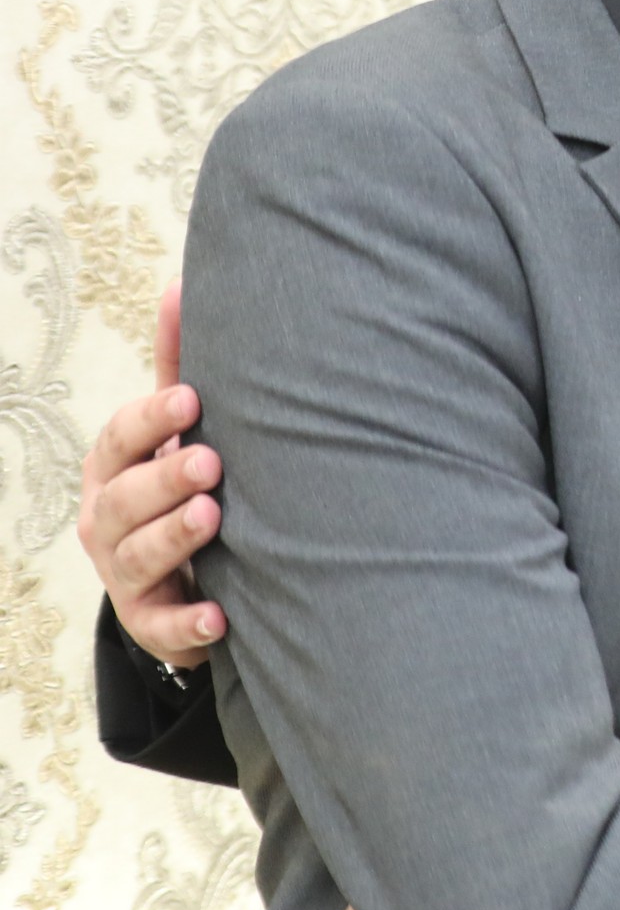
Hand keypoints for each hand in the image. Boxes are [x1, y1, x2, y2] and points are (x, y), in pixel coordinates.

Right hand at [77, 280, 226, 670]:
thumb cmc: (182, 483)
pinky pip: (165, 628)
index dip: (150, 421)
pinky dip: (190, 623)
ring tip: (213, 517)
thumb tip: (183, 281)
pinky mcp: (154, 624)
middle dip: (162, 479)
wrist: (183, 577)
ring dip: (174, 538)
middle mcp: (107, 521)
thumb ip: (179, 366)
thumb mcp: (179, 431)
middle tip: (212, 462)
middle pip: (121, 499)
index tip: (192, 399)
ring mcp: (126, 576)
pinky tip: (222, 616)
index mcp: (114, 469)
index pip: (119, 440)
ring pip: (137, 558)